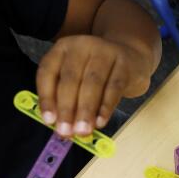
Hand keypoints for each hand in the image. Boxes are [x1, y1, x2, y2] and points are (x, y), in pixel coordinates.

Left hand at [35, 35, 151, 137]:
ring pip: (92, 84)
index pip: (48, 72)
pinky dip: (106, 107)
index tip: (48, 121)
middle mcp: (82, 46)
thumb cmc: (99, 73)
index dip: (46, 98)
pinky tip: (101, 122)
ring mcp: (105, 53)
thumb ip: (66, 97)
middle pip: (70, 79)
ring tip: (82, 131)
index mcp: (63, 48)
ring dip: (86, 110)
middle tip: (66, 131)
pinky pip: (114, 88)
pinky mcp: (124, 64)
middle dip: (67, 108)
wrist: (132, 58)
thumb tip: (60, 126)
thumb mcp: (77, 77)